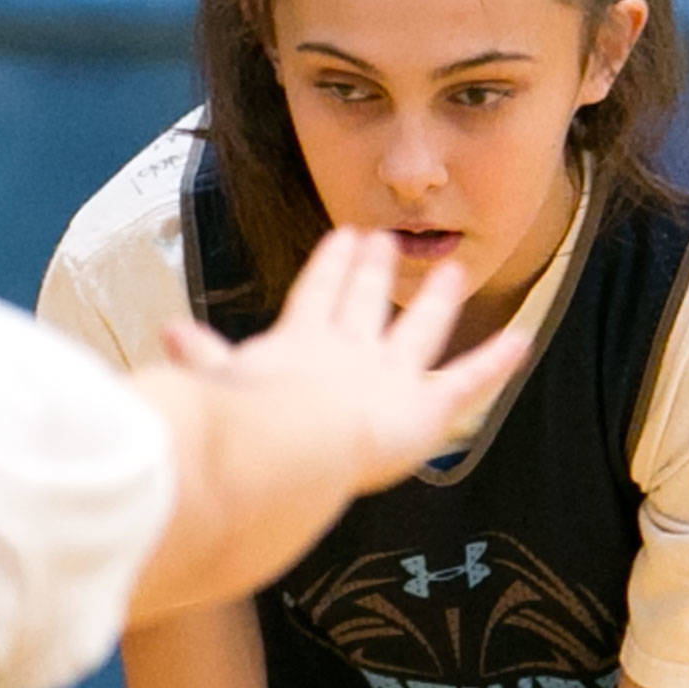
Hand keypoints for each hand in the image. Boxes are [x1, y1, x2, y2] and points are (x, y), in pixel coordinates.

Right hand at [160, 227, 527, 495]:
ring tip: (452, 273)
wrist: (288, 448)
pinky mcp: (423, 407)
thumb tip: (167, 337)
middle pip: (364, 302)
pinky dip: (495, 361)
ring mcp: (388, 375)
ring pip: (419, 330)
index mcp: (298, 345)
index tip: (340, 239)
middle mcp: (348, 352)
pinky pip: (467, 379)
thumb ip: (200, 363)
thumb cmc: (246, 427)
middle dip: (373, 270)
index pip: (315, 297)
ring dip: (435, 301)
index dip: (328, 268)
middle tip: (384, 239)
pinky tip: (521, 341)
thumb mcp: (216, 388)